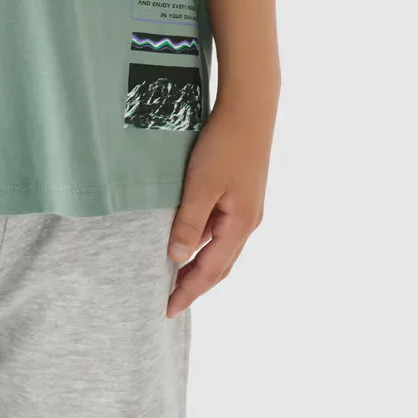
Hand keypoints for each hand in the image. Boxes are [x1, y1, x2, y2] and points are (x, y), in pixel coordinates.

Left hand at [164, 95, 275, 318]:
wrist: (250, 108)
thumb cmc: (225, 143)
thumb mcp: (201, 184)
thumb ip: (189, 223)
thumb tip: (177, 259)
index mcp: (240, 225)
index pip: (211, 271)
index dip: (188, 292)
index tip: (167, 309)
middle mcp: (248, 222)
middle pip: (220, 265)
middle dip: (195, 285)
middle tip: (169, 299)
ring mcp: (248, 208)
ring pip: (221, 247)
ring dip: (200, 263)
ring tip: (174, 274)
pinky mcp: (243, 193)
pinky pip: (222, 228)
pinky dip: (205, 241)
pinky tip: (188, 236)